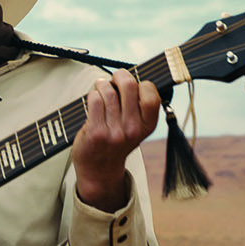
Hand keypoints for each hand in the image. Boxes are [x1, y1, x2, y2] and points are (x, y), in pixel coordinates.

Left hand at [72, 71, 160, 211]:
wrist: (99, 170)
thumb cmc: (116, 142)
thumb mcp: (136, 128)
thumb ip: (138, 107)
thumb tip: (132, 75)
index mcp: (147, 126)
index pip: (152, 94)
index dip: (142, 84)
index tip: (135, 85)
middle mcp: (133, 129)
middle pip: (129, 85)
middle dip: (120, 75)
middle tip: (115, 78)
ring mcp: (114, 131)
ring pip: (108, 91)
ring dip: (102, 84)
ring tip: (101, 88)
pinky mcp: (96, 132)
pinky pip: (94, 100)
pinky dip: (92, 94)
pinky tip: (93, 99)